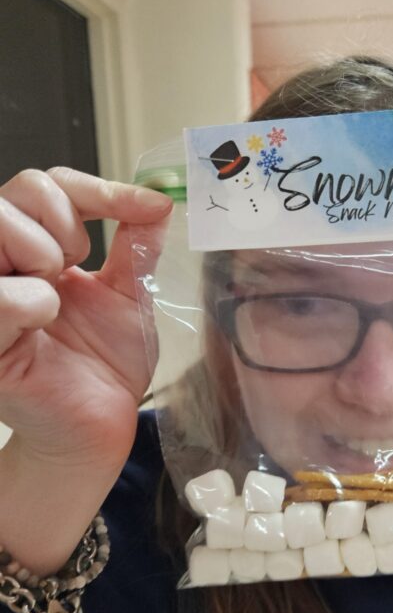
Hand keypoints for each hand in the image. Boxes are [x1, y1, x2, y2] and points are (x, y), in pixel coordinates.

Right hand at [0, 167, 171, 469]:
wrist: (98, 427)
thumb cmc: (104, 366)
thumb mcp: (129, 294)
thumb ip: (136, 244)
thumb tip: (158, 197)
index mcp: (35, 249)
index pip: (46, 186)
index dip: (96, 188)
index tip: (145, 208)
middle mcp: (4, 264)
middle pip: (18, 190)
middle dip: (64, 218)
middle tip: (80, 262)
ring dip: (42, 250)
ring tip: (58, 294)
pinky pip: (0, 295)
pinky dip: (32, 301)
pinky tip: (43, 323)